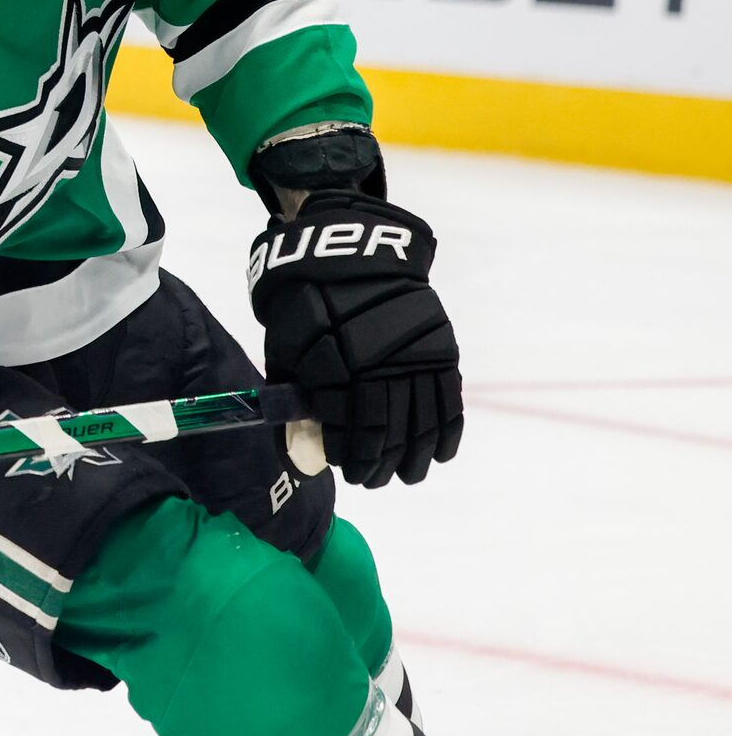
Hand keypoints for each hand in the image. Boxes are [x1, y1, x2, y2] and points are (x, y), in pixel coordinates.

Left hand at [248, 193, 462, 486]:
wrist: (349, 255)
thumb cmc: (306, 306)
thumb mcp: (286, 348)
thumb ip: (295, 397)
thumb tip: (300, 450)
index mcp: (333, 366)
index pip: (345, 427)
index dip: (346, 454)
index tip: (344, 470)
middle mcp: (376, 365)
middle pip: (384, 430)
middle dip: (377, 463)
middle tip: (372, 480)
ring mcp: (412, 358)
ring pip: (419, 422)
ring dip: (413, 456)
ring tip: (406, 476)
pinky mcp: (440, 350)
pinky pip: (448, 401)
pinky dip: (446, 433)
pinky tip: (440, 455)